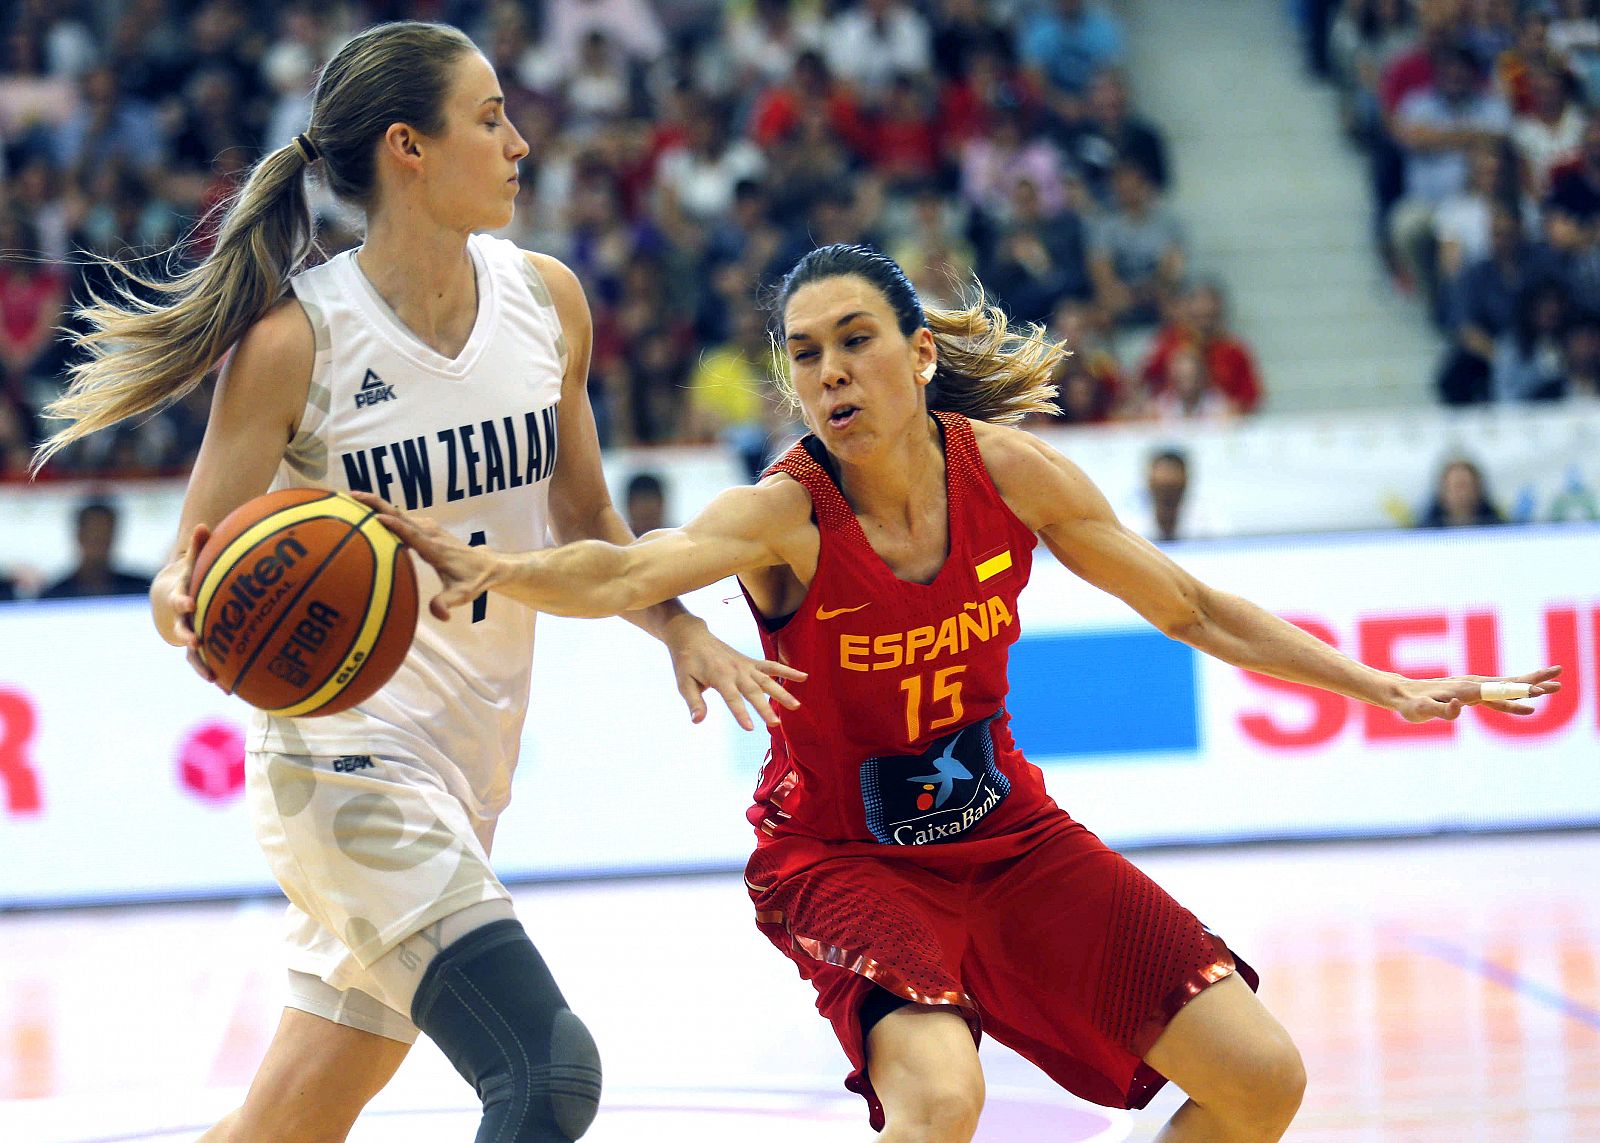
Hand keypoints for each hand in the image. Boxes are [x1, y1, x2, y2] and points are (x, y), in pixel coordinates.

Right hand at [169, 522, 216, 683]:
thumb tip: (202, 524)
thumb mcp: (193, 561)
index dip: (182, 601)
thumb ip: (199, 546)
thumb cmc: (191, 576)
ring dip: (203, 666)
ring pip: (193, 655)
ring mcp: (190, 636)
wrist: (174, 597)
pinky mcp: (201, 649)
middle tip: (197, 642)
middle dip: (188, 637)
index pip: (178, 599)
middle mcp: (181, 621)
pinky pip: (208, 663)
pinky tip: (232, 689)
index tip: (190, 603)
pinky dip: (219, 675)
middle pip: (182, 631)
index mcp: (180, 599)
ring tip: (215, 680)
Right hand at [350, 492, 500, 619]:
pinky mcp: (424, 527)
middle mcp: (430, 533)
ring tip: (349, 500)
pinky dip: (382, 512)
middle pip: (400, 515)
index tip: (376, 519)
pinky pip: (400, 517)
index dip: (396, 527)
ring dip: (375, 505)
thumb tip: (440, 616)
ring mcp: (427, 527)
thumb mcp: (463, 595)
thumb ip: (448, 603)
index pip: (413, 535)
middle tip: (351, 496)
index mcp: (435, 548)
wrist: (486, 564)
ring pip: (398, 513)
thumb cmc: (472, 581)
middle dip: (377, 504)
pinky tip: (366, 512)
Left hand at [661, 614, 806, 730]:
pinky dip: (787, 670)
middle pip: (753, 691)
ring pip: (767, 680)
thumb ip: (694, 702)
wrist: (693, 637)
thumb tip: (697, 721)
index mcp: (719, 676)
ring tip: (796, 706)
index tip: (750, 728)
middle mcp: (736, 670)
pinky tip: (803, 677)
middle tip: (776, 723)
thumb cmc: (686, 663)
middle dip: (765, 707)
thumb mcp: (684, 682)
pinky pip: (771, 666)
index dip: (741, 713)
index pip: (732, 698)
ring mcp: (746, 665)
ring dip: (782, 692)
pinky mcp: (750, 662)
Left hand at [1388, 665, 1561, 722]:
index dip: (1520, 691)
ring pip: (1507, 686)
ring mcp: (1473, 687)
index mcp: (1466, 690)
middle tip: (1559, 681)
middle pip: (1509, 684)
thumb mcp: (1422, 710)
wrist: (1400, 693)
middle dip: (1535, 682)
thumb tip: (1462, 705)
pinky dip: (1515, 694)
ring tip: (1554, 685)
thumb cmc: (1410, 704)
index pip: (1499, 691)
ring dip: (1530, 685)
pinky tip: (1527, 699)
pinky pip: (1498, 694)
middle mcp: (1472, 685)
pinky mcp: (1470, 692)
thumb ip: (1442, 710)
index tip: (1539, 691)